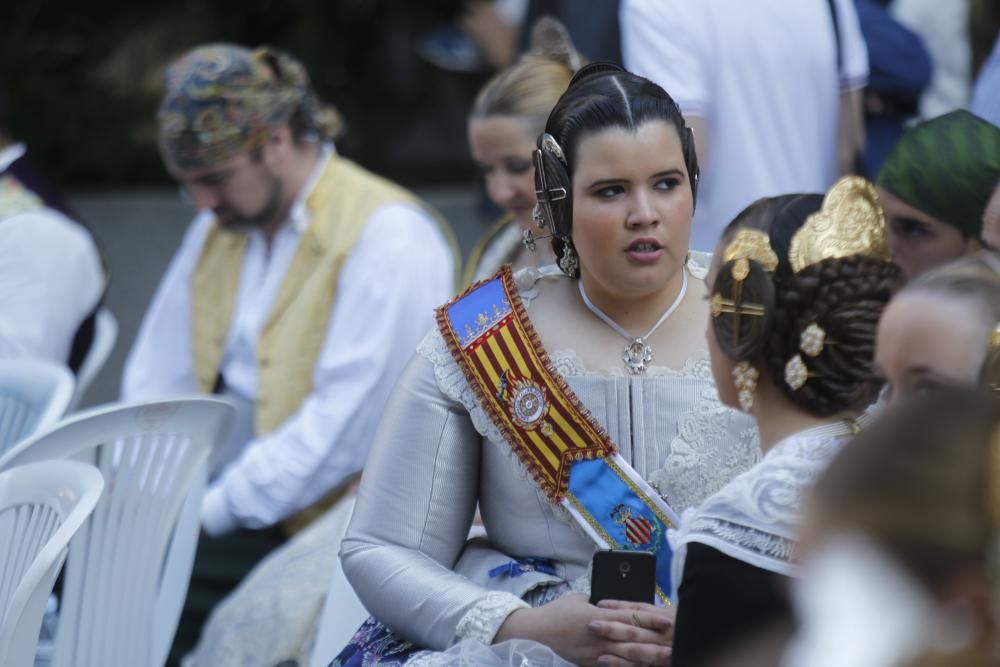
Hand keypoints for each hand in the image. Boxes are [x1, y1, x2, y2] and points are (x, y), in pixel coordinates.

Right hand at [494, 593, 671, 665]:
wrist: (535, 633)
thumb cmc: (556, 612)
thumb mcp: (578, 599)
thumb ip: (597, 601)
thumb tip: (610, 603)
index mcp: (598, 615)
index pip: (630, 616)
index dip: (650, 618)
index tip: (667, 620)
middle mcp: (599, 635)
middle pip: (633, 638)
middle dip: (655, 642)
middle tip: (675, 644)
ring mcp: (595, 652)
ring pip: (626, 656)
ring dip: (647, 657)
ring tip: (664, 659)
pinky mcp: (590, 663)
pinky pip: (613, 666)